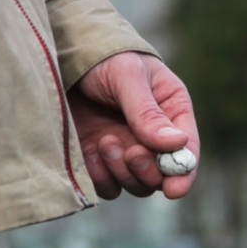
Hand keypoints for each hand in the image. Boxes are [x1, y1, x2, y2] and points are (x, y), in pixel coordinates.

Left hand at [67, 52, 198, 199]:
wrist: (58, 57)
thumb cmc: (103, 58)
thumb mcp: (128, 76)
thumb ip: (148, 112)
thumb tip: (177, 143)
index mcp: (172, 111)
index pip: (188, 151)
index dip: (184, 173)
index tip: (174, 189)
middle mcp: (153, 137)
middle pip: (162, 175)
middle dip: (147, 171)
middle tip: (131, 153)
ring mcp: (126, 150)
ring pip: (136, 185)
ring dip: (121, 171)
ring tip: (104, 140)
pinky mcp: (99, 160)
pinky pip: (107, 186)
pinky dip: (99, 176)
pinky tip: (89, 149)